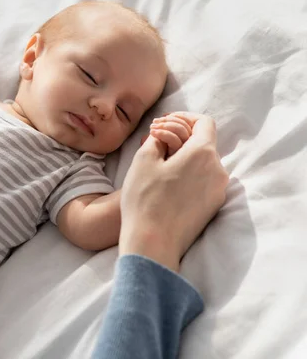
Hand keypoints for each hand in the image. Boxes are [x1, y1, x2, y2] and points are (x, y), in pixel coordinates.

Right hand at [119, 113, 228, 271]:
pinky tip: (168, 184)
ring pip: (205, 163)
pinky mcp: (213, 207)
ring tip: (160, 163)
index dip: (184, 118)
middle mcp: (218, 170)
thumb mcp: (143, 160)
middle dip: (182, 137)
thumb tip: (164, 136)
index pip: (204, 123)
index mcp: (203, 153)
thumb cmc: (145, 200)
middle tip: (156, 140)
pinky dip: (190, 175)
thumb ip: (158, 139)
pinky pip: (205, 181)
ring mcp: (218, 191)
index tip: (165, 122)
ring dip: (185, 157)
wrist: (153, 244)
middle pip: (204, 143)